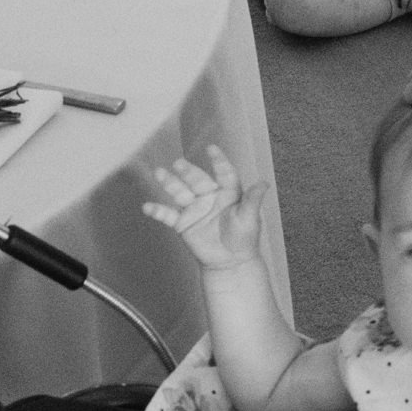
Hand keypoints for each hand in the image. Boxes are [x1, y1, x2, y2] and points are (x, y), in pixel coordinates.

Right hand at [144, 145, 267, 270]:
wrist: (230, 262)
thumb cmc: (244, 239)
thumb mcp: (250, 218)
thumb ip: (253, 200)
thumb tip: (264, 183)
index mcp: (228, 193)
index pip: (224, 173)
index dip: (218, 161)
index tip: (212, 149)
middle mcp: (209, 197)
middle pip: (197, 180)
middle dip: (188, 171)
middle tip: (179, 163)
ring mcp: (194, 209)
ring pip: (180, 192)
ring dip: (169, 183)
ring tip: (159, 173)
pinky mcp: (183, 223)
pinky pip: (168, 215)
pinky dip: (157, 211)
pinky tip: (147, 207)